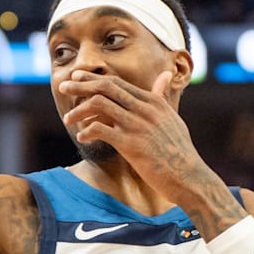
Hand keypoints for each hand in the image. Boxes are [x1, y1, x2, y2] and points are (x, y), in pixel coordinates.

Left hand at [58, 70, 219, 204]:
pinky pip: (101, 130)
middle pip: (105, 87)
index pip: (117, 82)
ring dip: (79, 110)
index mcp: (153, 101)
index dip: (94, 78)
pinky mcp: (132, 145)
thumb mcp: (173, 118)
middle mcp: (145, 109)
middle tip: (64, 85)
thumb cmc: (180, 151)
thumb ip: (163, 97)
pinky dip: (87, 131)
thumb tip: (165, 75)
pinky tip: (82, 137)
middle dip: (81, 84)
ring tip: (68, 118)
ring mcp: (138, 125)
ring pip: (99, 104)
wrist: (190, 177)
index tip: (77, 76)